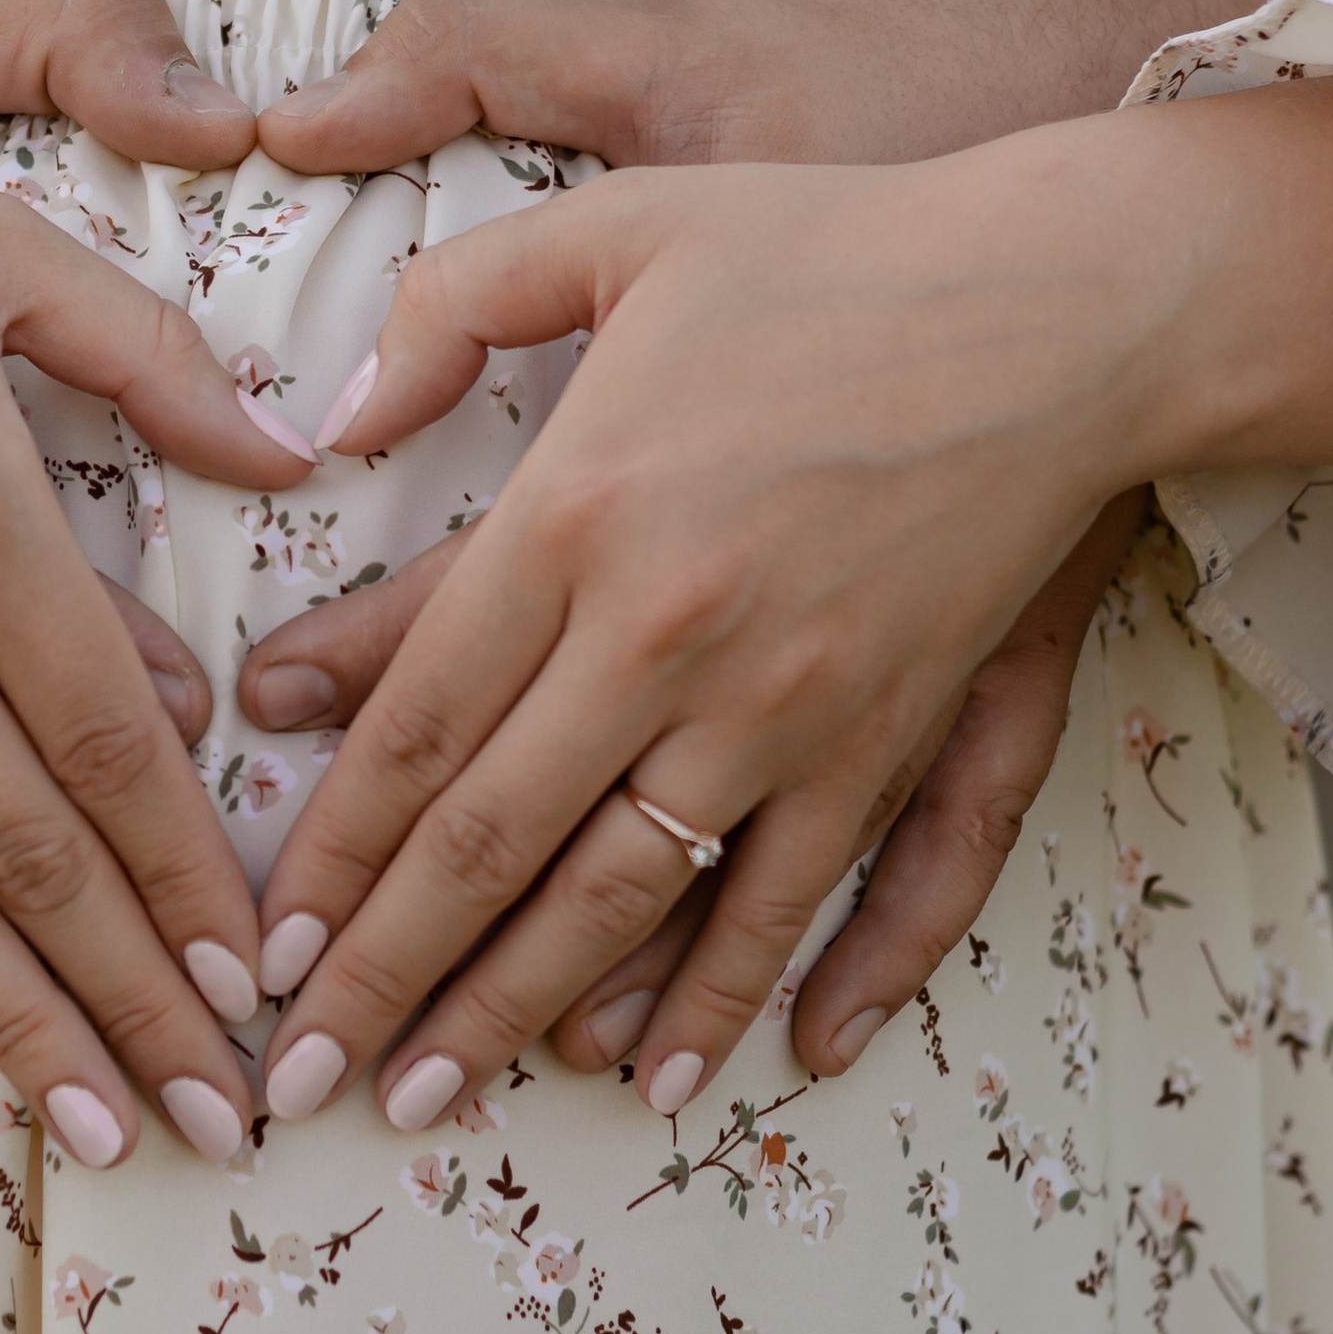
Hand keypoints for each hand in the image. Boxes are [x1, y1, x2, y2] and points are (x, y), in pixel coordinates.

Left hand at [244, 79, 1332, 1136]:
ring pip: (626, 900)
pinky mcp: (893, 733)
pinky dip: (734, 995)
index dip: (328, 855)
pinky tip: (674, 1079)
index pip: (414, 726)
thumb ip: (453, 309)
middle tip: (293, 1079)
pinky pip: (802, 899)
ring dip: (519, 1015)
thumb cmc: (833, 249)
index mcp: (575, 512)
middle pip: (491, 844)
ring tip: (429, 1103)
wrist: (1070, 300)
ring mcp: (789, 700)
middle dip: (381, 978)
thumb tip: (331, 421)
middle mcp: (666, 631)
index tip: (262, 946)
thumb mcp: (618, 230)